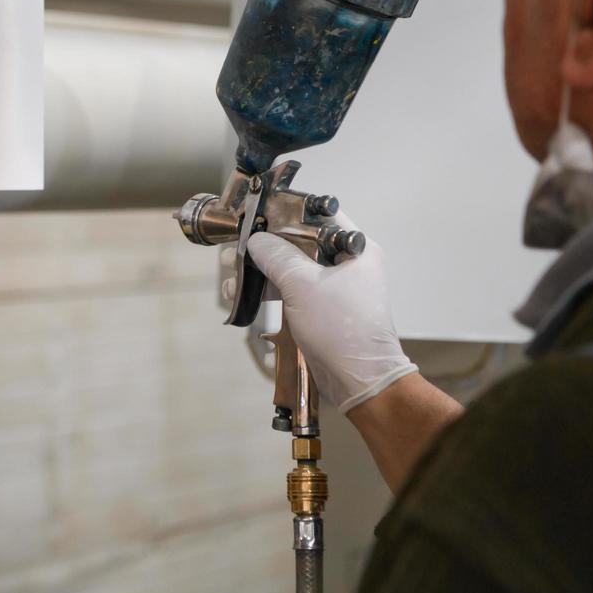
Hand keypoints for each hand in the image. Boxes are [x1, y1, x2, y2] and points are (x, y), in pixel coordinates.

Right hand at [246, 222, 417, 413]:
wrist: (359, 380)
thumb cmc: (341, 328)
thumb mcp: (303, 285)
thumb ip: (276, 256)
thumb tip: (256, 239)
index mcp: (357, 248)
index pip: (320, 214)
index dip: (288, 211)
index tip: (259, 213)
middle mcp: (349, 263)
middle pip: (301, 242)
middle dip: (266, 245)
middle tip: (239, 246)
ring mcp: (335, 287)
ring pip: (292, 267)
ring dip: (262, 270)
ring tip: (232, 272)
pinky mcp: (321, 308)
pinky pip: (291, 290)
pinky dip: (268, 290)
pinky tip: (242, 293)